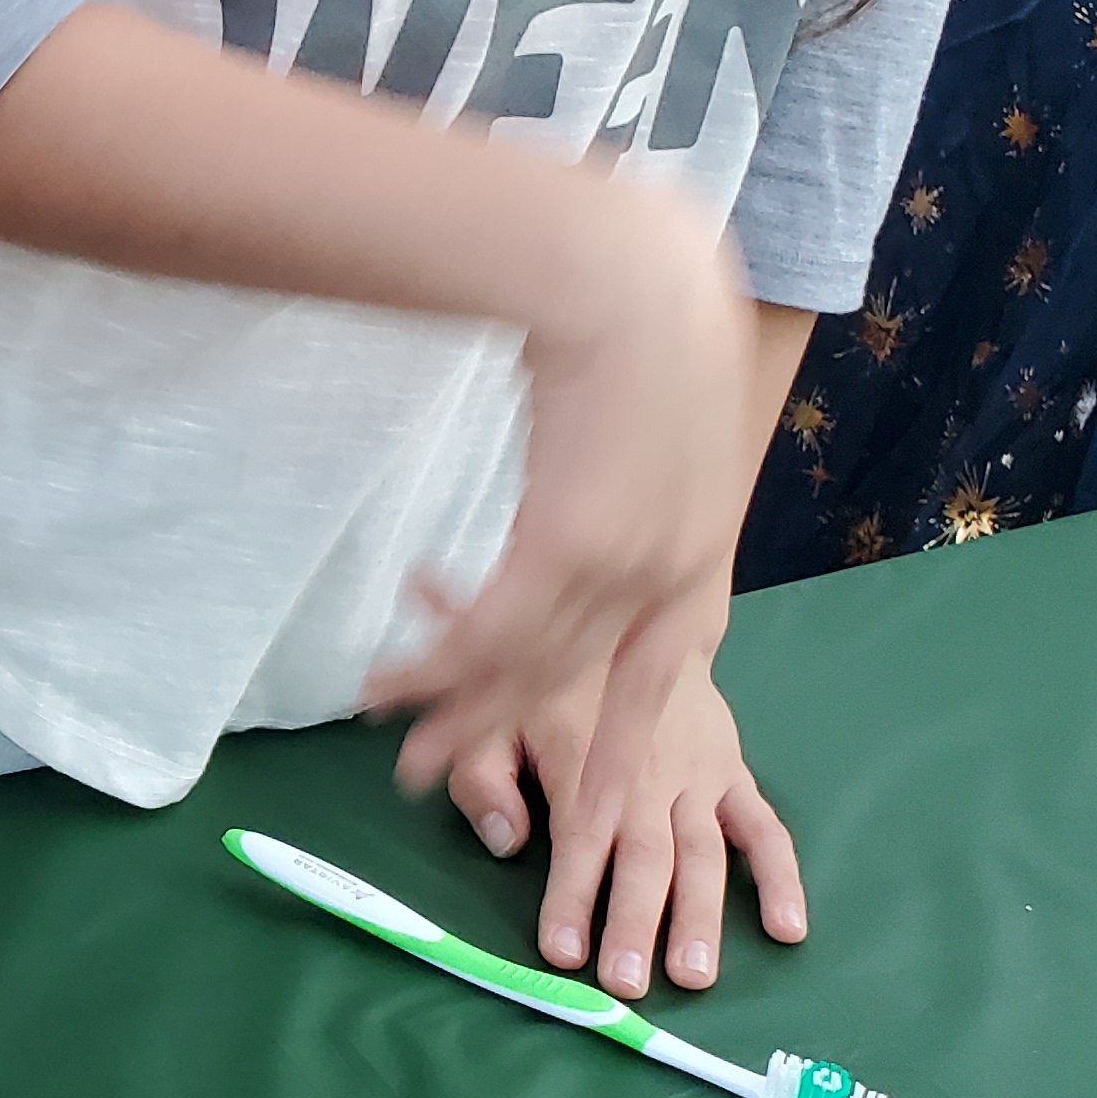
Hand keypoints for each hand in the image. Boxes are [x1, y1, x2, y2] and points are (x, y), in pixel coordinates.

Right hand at [373, 191, 752, 824]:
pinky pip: (492, 628)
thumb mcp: (673, 428)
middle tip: (449, 789)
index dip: (625, 756)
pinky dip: (440, 663)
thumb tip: (605, 497)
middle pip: (576, 687)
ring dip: (453, 713)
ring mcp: (621, 565)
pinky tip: (395, 683)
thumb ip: (646, 485)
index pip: (662, 682)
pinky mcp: (566, 540)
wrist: (636, 278)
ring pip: (524, 666)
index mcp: (701, 558)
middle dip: (511, 743)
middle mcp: (667, 578)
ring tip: (401, 756)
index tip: (602, 819)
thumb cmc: (655, 327)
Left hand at [449, 646, 803, 997]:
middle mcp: (649, 777)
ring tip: (696, 977)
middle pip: (646, 858)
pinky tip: (788, 928)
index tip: (564, 952)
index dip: (570, 897)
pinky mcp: (735, 776)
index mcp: (585, 764)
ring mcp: (700, 779)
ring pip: (705, 854)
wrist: (641, 620)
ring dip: (701, 917)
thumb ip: (486, 777)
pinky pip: (764, 830)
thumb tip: (504, 842)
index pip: (578, 839)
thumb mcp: (497, 716)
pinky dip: (779, 879)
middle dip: (636, 922)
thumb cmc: (555, 686)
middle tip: (629, 984)